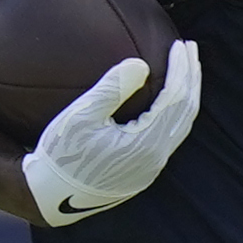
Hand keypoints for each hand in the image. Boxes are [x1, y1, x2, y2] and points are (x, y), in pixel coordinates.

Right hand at [22, 39, 200, 225]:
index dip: (181, 69)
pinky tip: (167, 99)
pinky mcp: (143, 171)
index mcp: (145, 144)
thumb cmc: (61, 155)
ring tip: (186, 70)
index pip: (176, 99)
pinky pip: (169, 136)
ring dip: (186, 95)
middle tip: (190, 48)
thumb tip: (141, 63)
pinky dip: (175, 112)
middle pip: (186, 112)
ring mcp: (151, 167)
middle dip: (191, 78)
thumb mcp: (80, 117)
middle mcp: (156, 158)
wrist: (51, 197)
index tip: (179, 45)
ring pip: (180, 125)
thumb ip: (111, 89)